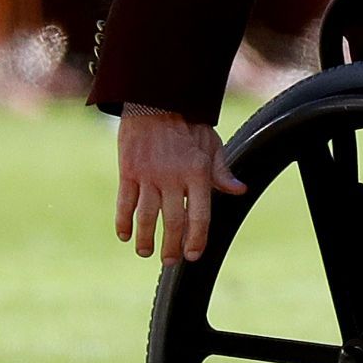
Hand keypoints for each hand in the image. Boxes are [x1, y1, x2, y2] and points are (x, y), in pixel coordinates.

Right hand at [116, 105, 246, 264]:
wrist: (156, 101)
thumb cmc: (189, 124)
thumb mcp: (212, 145)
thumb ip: (223, 172)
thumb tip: (240, 191)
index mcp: (197, 172)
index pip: (199, 214)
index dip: (197, 238)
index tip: (193, 255)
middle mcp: (173, 177)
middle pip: (172, 221)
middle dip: (171, 246)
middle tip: (170, 261)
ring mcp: (148, 175)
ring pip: (146, 216)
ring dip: (146, 239)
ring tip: (147, 252)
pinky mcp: (128, 171)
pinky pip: (124, 203)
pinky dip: (123, 222)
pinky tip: (124, 235)